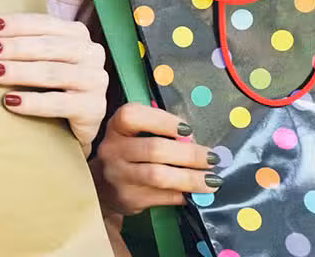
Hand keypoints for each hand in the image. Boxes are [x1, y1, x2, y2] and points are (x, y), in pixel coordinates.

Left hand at [0, 14, 107, 156]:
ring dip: (19, 71)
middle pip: (50, 47)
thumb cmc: (48, 87)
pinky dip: (33, 102)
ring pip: (54, 73)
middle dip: (15, 47)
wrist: (70, 128)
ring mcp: (96, 81)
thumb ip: (24, 45)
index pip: (46, 24)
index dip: (17, 24)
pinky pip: (60, 103)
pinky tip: (10, 101)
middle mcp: (92, 54)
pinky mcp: (94, 109)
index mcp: (78, 35)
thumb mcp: (40, 61)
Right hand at [92, 103, 220, 215]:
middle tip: (211, 159)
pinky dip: (183, 195)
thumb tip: (193, 142)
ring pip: (159, 176)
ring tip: (211, 181)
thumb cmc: (130, 153)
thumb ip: (161, 132)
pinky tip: (195, 193)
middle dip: (189, 154)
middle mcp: (113, 150)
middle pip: (154, 149)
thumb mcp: (136, 135)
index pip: (133, 116)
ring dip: (190, 178)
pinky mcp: (129, 198)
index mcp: (116, 127)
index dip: (163, 121)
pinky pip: (162, 197)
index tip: (187, 130)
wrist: (103, 186)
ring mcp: (119, 176)